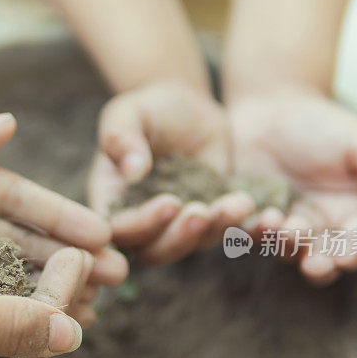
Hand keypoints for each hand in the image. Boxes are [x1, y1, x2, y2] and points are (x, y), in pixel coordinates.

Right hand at [89, 80, 254, 262]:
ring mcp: (172, 225)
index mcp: (112, 200)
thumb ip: (121, 138)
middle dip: (177, 238)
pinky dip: (230, 223)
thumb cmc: (149, 107)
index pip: (119, 229)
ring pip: (185, 247)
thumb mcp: (128, 112)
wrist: (188, 106)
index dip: (142, 225)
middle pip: (151, 251)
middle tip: (200, 212)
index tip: (170, 201)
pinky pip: (215, 233)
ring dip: (209, 233)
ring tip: (232, 206)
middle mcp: (139, 220)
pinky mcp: (204, 220)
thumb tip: (132, 172)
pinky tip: (244, 202)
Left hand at [228, 87, 356, 284]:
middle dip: (320, 266)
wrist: (270, 108)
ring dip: (284, 243)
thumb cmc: (324, 126)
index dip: (355, 254)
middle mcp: (318, 229)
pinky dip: (251, 229)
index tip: (348, 257)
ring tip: (280, 223)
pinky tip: (253, 212)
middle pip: (322, 259)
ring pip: (284, 250)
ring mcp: (282, 227)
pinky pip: (248, 233)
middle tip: (314, 264)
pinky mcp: (249, 220)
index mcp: (352, 215)